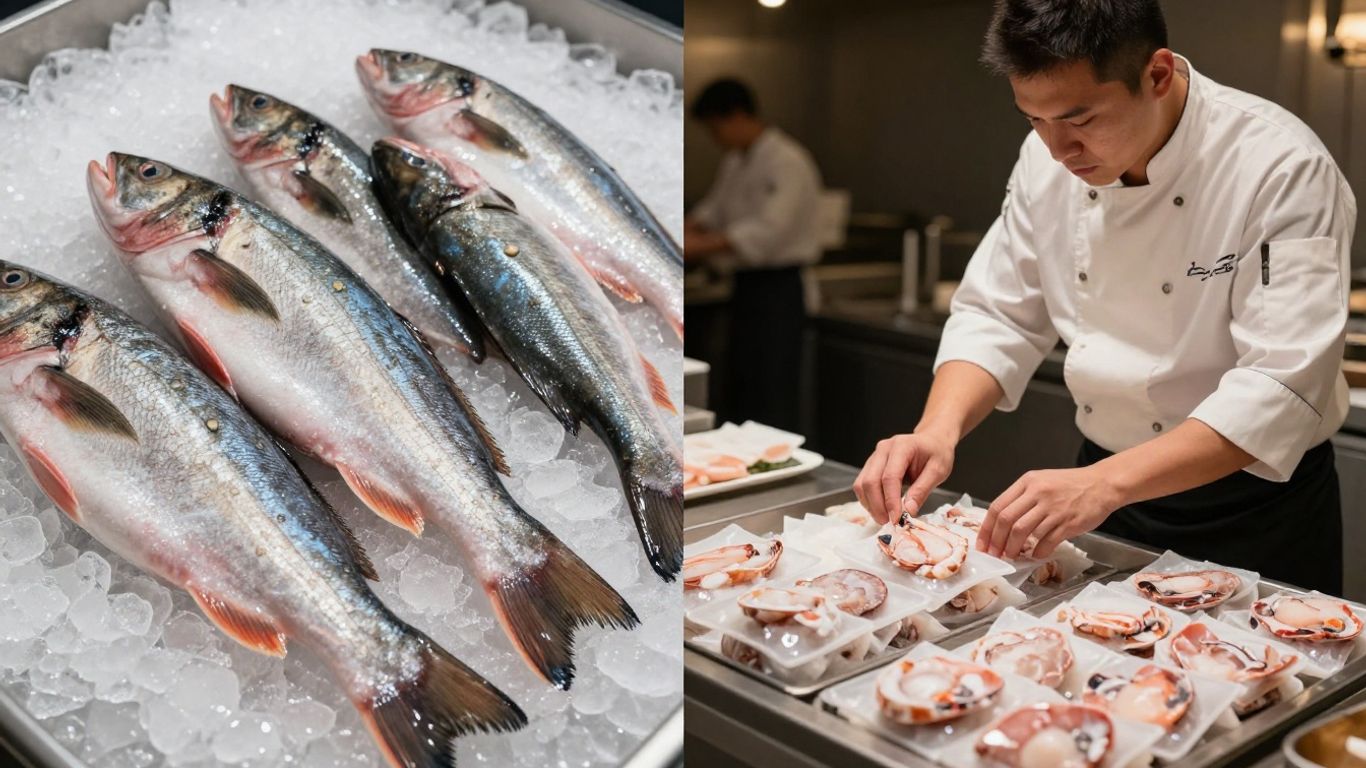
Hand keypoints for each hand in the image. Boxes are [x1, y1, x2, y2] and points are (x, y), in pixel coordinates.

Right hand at [853, 431, 954, 523]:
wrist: (931, 440)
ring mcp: (875, 456)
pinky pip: (862, 484)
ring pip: (862, 484)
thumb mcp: (938, 470)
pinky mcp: (871, 465)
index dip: (891, 500)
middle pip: (870, 480)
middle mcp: (883, 449)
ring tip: (884, 518)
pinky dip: (869, 500)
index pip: (890, 477)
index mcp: (902, 446)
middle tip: (888, 522)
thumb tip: (908, 511)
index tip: (896, 518)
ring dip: (870, 505)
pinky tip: (881, 509)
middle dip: (877, 506)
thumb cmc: (936, 453)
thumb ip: (922, 489)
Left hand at [977, 466, 1123, 559]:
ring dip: (1013, 548)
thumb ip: (1022, 498)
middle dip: (996, 542)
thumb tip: (1001, 523)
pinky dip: (1038, 552)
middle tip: (994, 554)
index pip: (998, 507)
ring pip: (1023, 532)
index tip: (983, 543)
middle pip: (1007, 520)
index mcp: (1027, 482)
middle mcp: (1038, 493)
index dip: (987, 529)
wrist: (1102, 484)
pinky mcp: (1068, 522)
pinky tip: (1036, 554)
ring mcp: (1053, 508)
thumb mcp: (1041, 481)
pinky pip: (1046, 541)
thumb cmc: (1070, 485)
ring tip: (1012, 556)